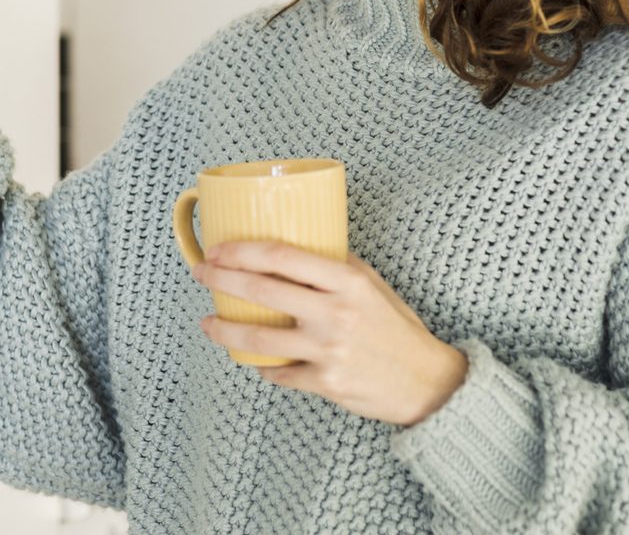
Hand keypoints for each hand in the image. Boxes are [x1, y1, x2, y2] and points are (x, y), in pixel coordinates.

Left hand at [191, 241, 468, 426]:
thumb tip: (294, 245)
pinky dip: (263, 368)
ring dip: (225, 331)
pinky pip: (280, 374)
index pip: (283, 257)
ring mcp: (328, 350)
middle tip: (201, 274)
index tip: (219, 248)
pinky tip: (254, 362)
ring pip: (260, 341)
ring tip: (208, 322)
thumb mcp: (372, 285)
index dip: (243, 251)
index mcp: (347, 280)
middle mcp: (335, 313)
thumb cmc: (396, 327)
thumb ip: (336, 266)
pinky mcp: (326, 383)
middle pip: (262, 292)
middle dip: (222, 280)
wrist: (426, 381)